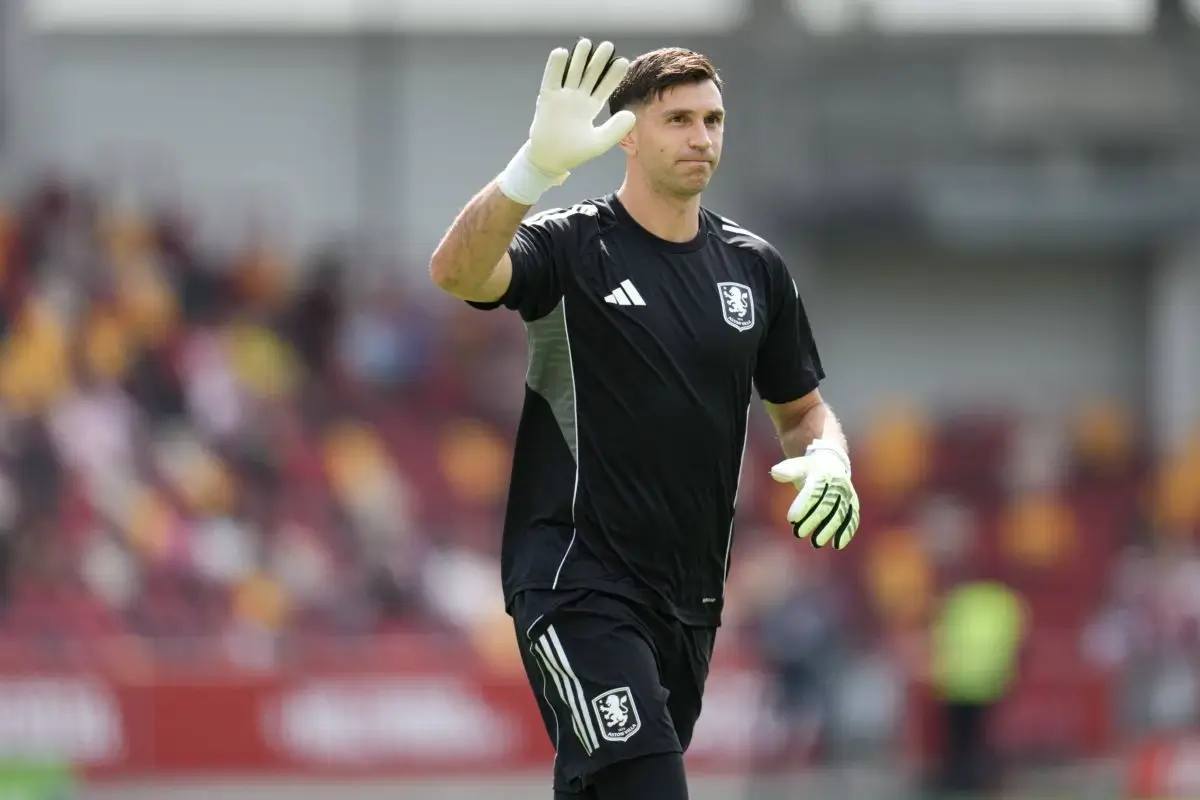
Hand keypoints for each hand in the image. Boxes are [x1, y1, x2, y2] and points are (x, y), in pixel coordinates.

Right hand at [527, 39, 636, 175]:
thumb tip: (632, 115)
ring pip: (572, 73)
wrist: (550, 159)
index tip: (623, 61)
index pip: (604, 87)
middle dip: (598, 61)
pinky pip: (551, 79)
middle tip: (607, 45)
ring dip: (578, 58)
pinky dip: (555, 66)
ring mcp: (562, 97)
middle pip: (590, 75)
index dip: (613, 75)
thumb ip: (616, 130)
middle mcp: (577, 99)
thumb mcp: (599, 143)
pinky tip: (562, 53)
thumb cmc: (574, 152)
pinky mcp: (547, 98)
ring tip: (586, 43)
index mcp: (591, 108)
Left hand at [770, 440, 859, 549]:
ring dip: (829, 529)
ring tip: (816, 543)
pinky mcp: (853, 504)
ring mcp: (848, 494)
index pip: (814, 491)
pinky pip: (852, 518)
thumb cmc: (809, 469)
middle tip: (798, 534)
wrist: (832, 464)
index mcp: (823, 473)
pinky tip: (837, 545)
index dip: (803, 505)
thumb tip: (775, 472)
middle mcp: (838, 484)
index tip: (791, 519)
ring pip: (840, 514)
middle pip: (826, 504)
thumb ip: (787, 471)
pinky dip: (847, 532)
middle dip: (813, 520)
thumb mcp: (797, 466)